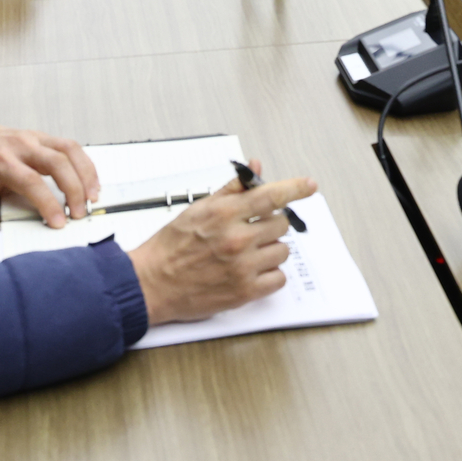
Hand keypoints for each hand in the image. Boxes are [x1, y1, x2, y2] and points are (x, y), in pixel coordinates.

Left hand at [0, 123, 100, 230]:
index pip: (32, 181)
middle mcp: (22, 147)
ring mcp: (35, 138)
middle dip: (75, 189)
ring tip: (93, 196)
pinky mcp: (44, 137)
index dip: (48, 202)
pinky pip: (71, 146)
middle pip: (58, 162)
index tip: (59, 221)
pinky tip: (90, 181)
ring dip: (86, 173)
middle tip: (80, 212)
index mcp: (1, 162)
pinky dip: (85, 163)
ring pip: (70, 149)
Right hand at [128, 163, 316, 325]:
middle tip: (254, 230)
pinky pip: (278, 279)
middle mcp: (237, 239)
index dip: (295, 188)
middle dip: (271, 225)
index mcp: (225, 214)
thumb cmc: (170, 247)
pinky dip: (270, 274)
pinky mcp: (244, 292)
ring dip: (271, 250)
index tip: (309, 185)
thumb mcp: (199, 208)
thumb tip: (255, 168)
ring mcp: (242, 267)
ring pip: (282, 251)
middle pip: (281, 224)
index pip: (270, 195)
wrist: (151, 283)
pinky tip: (253, 270)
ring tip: (249, 252)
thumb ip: (232, 189)